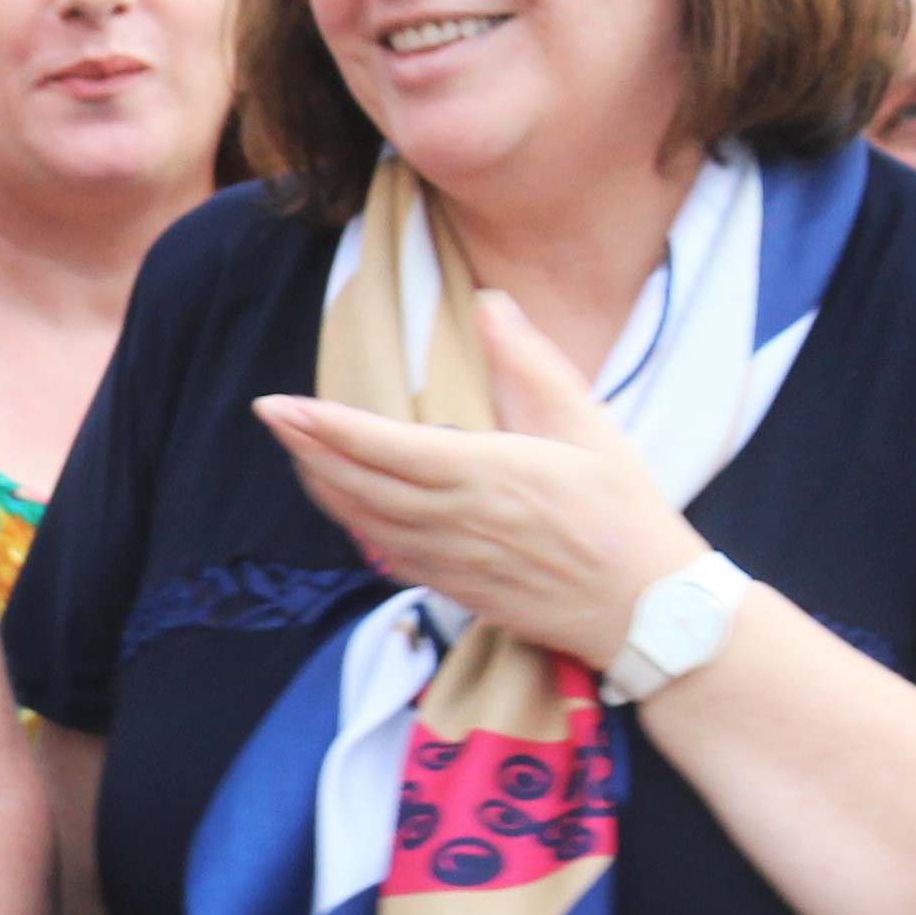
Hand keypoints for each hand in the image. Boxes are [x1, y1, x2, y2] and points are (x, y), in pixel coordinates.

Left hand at [257, 292, 703, 668]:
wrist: (644, 610)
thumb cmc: (624, 513)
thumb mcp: (590, 426)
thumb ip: (531, 364)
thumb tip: (490, 304)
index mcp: (485, 474)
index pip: (383, 447)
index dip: (324, 426)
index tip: (279, 405)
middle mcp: (455, 521)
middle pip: (357, 485)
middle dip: (306, 450)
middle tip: (270, 417)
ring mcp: (450, 561)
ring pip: (365, 522)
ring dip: (323, 486)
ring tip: (297, 452)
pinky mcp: (455, 588)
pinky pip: (388, 554)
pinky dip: (356, 526)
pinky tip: (344, 507)